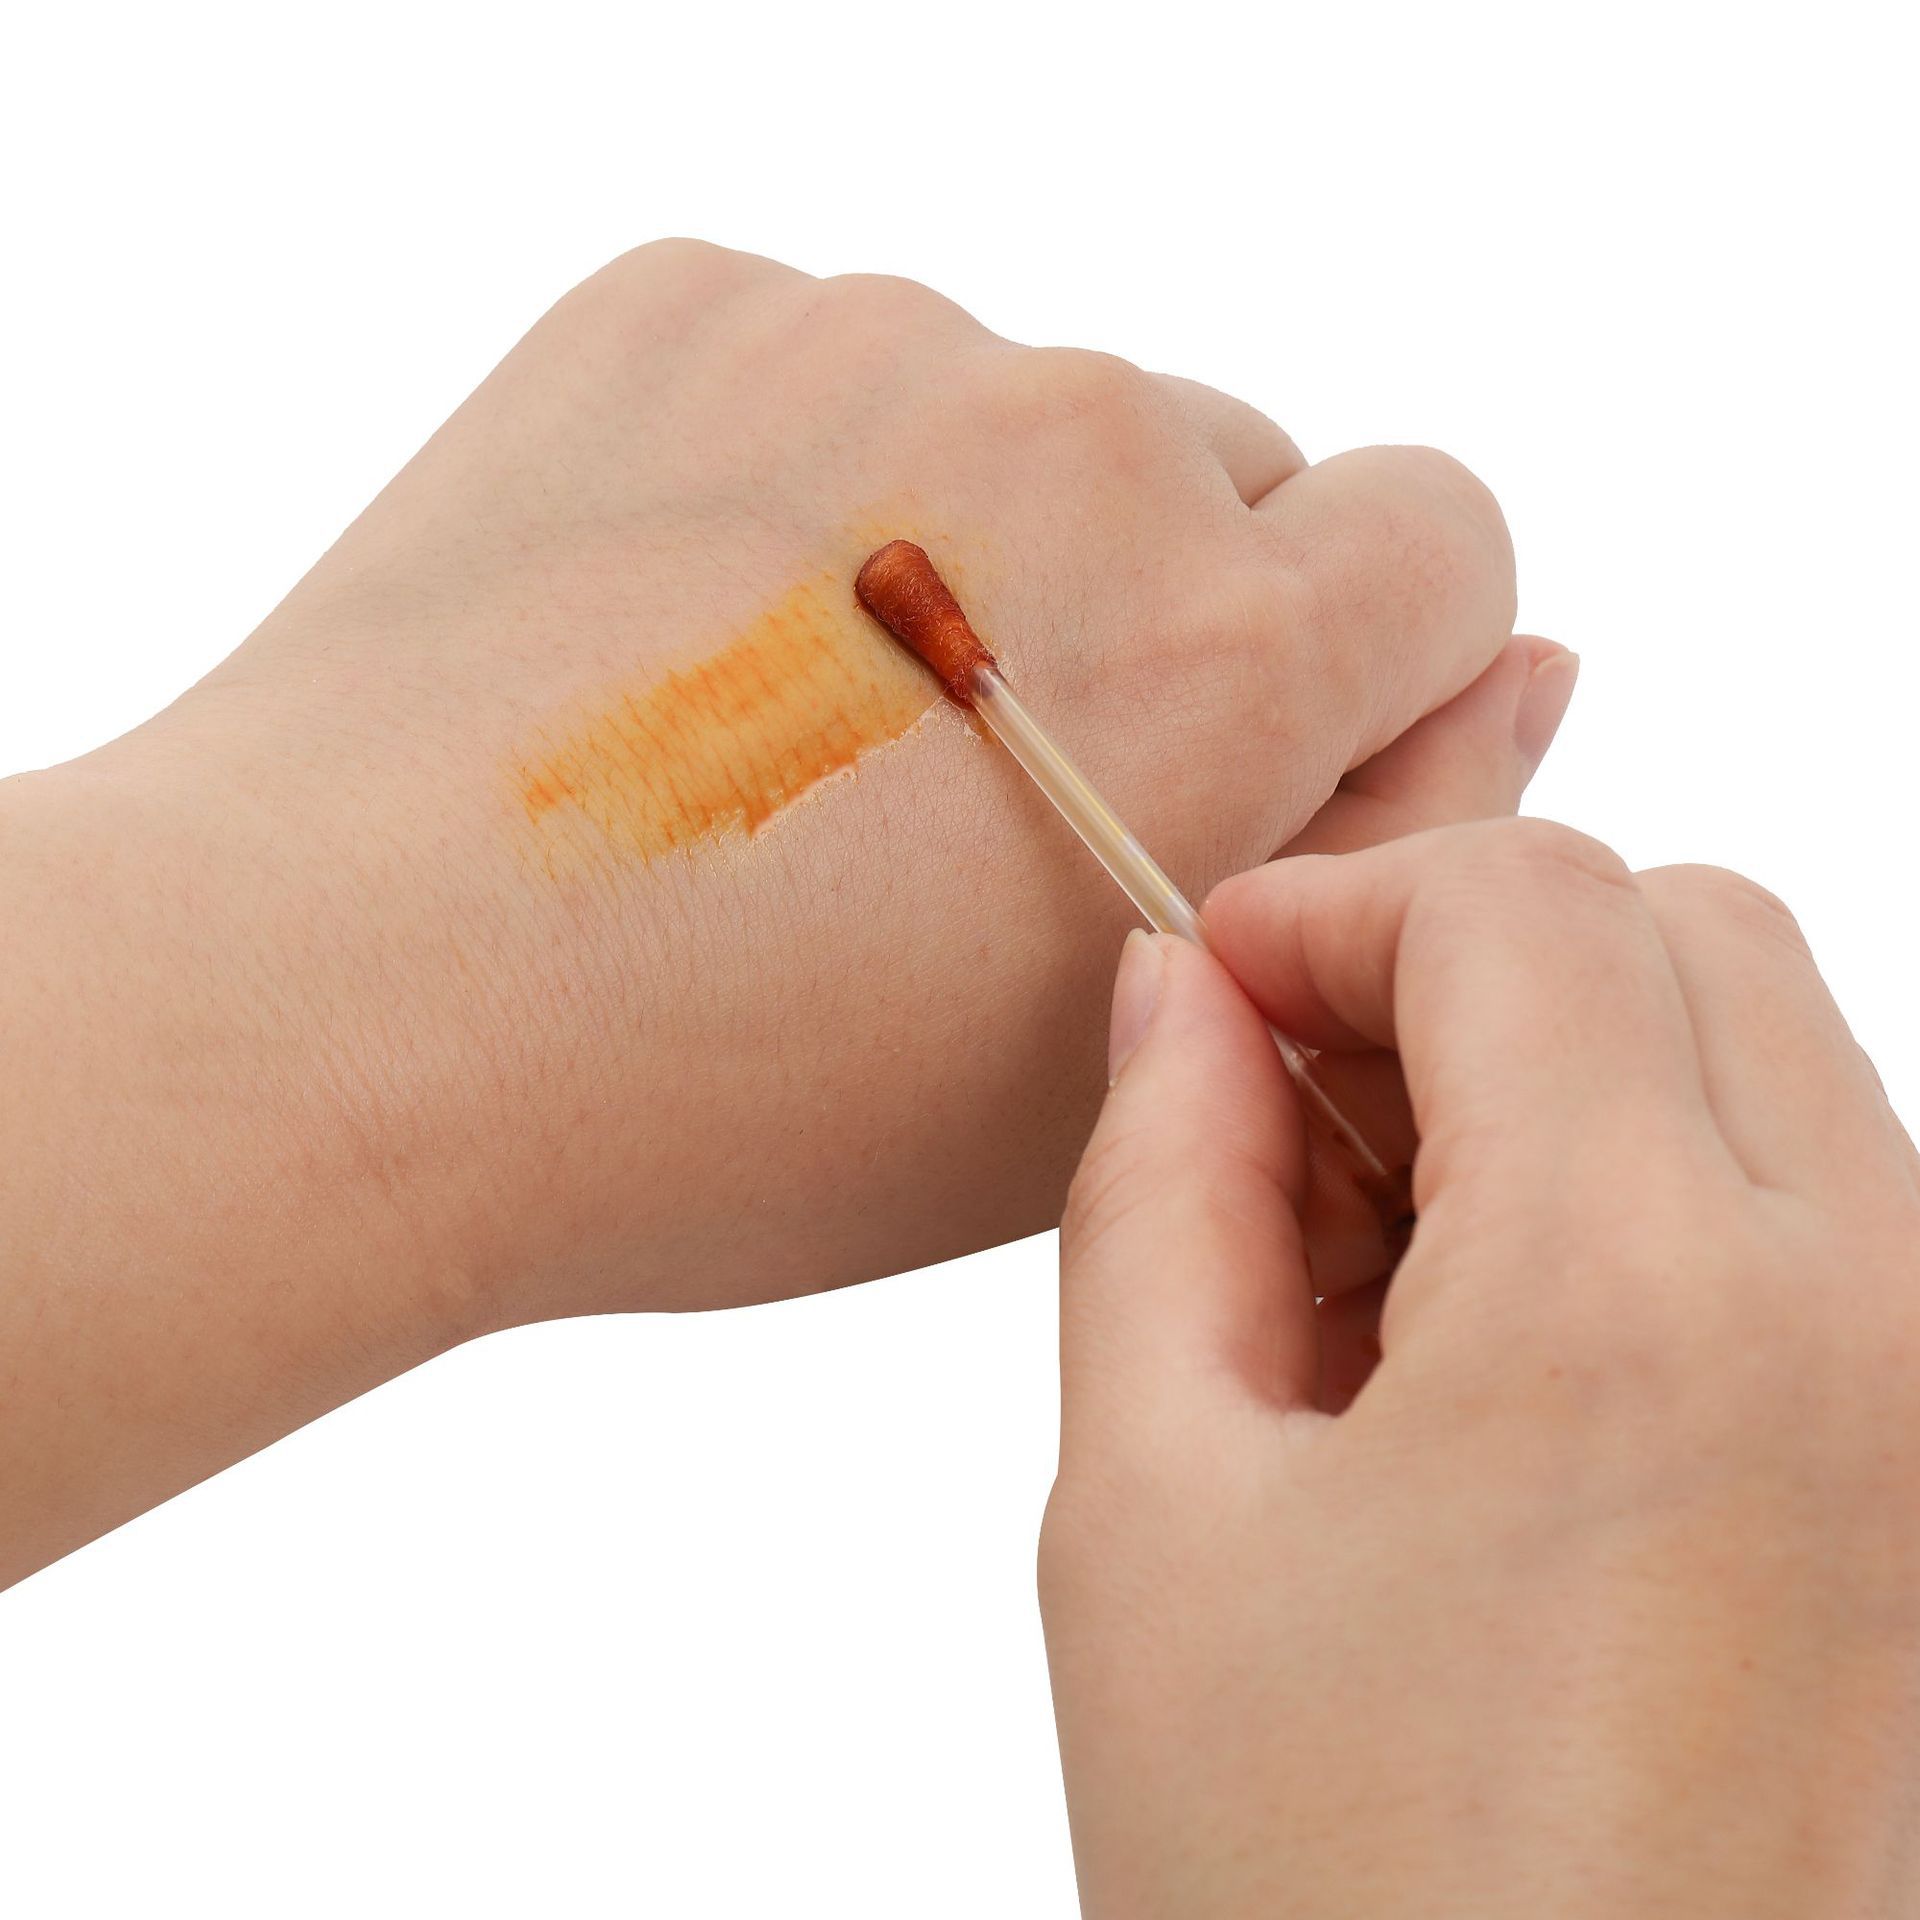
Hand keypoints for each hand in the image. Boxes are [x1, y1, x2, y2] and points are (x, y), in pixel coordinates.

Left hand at [1, 241, 1538, 1579]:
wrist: (346, 1002)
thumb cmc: (729, 1102)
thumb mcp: (1103, 1055)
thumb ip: (1361, 848)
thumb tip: (1531, 667)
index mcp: (1220, 650)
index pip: (1451, 535)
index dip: (1364, 656)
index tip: (1235, 749)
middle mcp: (1077, 444)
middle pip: (1236, 466)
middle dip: (1165, 602)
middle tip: (970, 781)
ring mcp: (869, 340)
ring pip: (1032, 415)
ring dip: (979, 541)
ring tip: (802, 731)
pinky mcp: (690, 295)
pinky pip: (839, 363)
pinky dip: (809, 479)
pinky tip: (693, 641)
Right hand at [1043, 821, 1919, 1916]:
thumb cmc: (1315, 1908)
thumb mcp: (1154, 1512)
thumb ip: (1156, 1189)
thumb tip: (1171, 995)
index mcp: (1643, 1304)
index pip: (1516, 906)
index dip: (1329, 907)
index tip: (1211, 989)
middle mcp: (1874, 1319)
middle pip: (1680, 931)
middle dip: (1461, 966)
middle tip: (1303, 1122)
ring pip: (1774, 1050)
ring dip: (1566, 1072)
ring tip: (1398, 1268)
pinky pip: (1836, 1202)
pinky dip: (1666, 1185)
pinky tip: (1517, 1358)